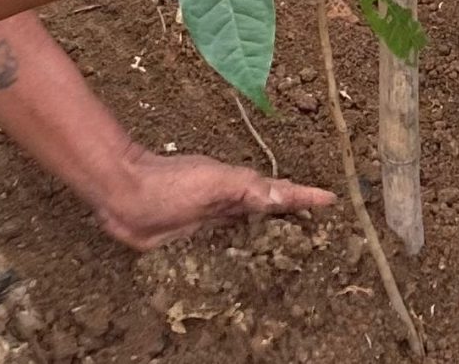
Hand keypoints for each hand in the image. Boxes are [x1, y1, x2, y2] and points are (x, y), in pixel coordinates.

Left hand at [90, 147, 333, 250]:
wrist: (124, 196)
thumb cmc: (169, 184)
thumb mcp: (214, 183)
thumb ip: (249, 190)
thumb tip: (289, 197)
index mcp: (240, 191)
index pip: (281, 196)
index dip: (306, 199)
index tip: (334, 201)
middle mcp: (230, 209)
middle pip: (269, 218)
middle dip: (295, 225)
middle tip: (321, 238)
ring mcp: (212, 228)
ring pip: (250, 239)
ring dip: (270, 246)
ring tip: (294, 260)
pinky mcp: (194, 247)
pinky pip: (226, 257)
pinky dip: (242, 263)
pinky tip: (248, 276)